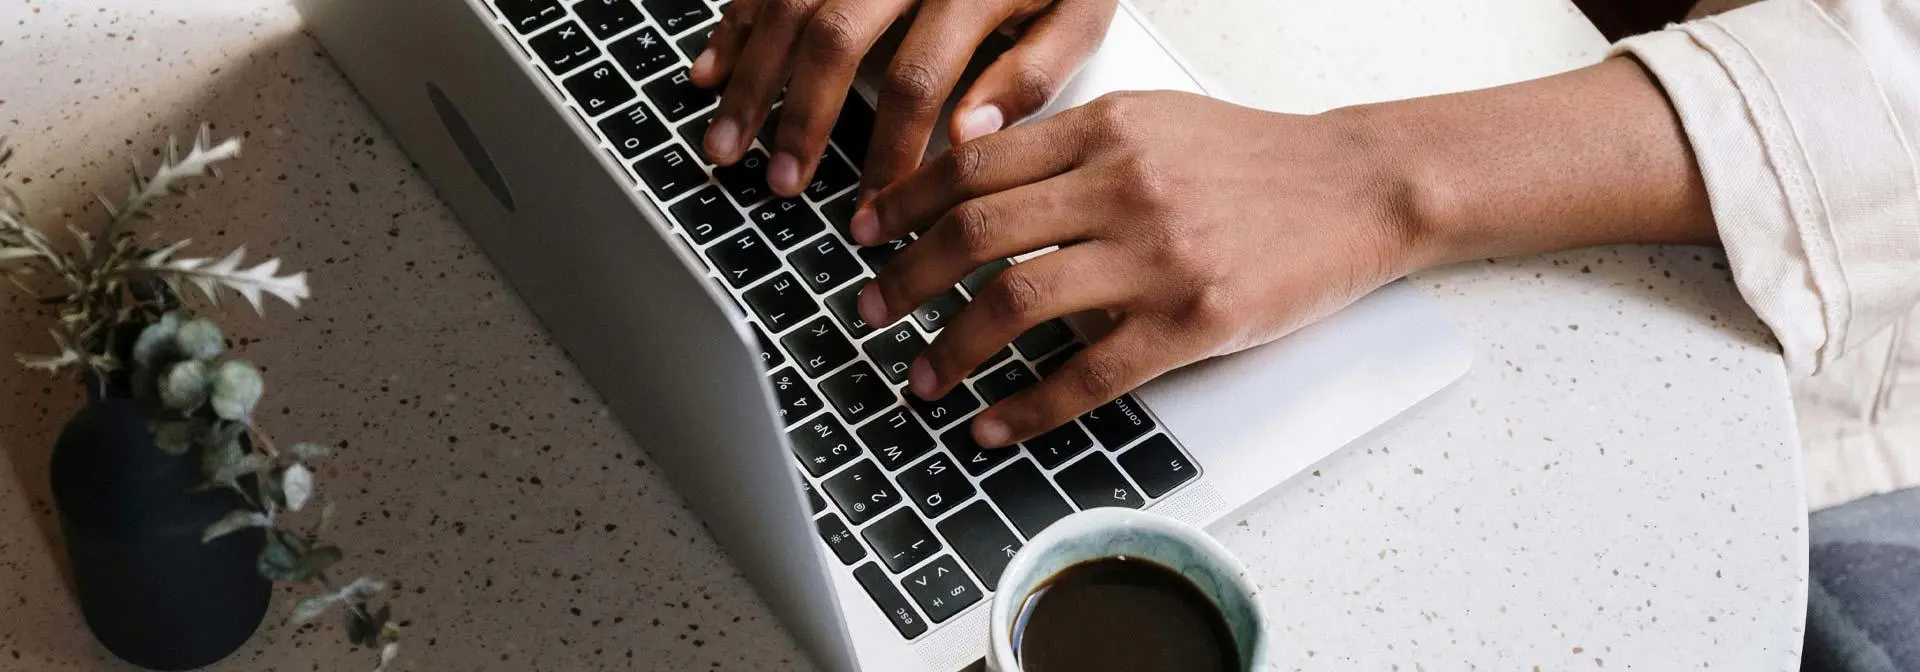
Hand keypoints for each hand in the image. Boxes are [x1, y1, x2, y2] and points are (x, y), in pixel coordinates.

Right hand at [688, 0, 1117, 196]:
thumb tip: (971, 136)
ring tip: (727, 147)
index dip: (889, 151)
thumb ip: (1034, 73)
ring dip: (749, 78)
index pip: (918, 79)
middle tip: (782, 185)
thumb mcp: (1080, 10)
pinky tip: (710, 74)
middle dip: (799, 119)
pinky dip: (732, 26)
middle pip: (833, 37)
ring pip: (786, 4)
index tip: (876, 208)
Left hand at [848, 91, 1427, 447]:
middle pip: (975, 232)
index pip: (974, 163)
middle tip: (869, 310)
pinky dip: (1026, 407)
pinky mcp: (1192, 320)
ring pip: (1016, 302)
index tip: (865, 232)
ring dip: (951, 348)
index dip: (904, 202)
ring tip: (922, 377)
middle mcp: (1123, 185)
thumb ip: (1071, 141)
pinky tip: (993, 424)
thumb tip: (973, 165)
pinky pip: (1086, 375)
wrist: (1359, 187)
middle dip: (904, 279)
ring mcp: (1157, 255)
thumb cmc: (1255, 160)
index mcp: (1106, 128)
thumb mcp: (1156, 119)